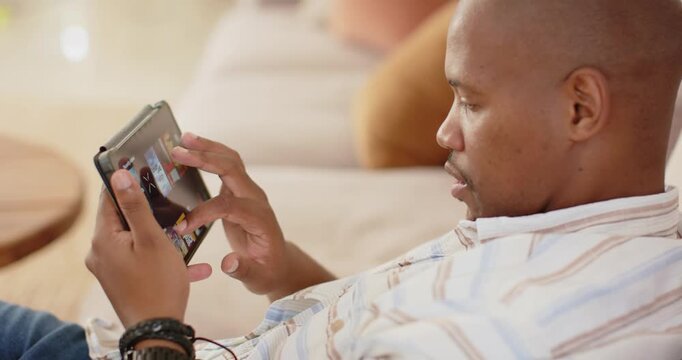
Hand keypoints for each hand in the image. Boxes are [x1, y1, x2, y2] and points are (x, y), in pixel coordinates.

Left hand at [86, 170, 209, 327]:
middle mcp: (100, 253)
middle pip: (122, 219)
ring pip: (135, 240)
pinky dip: (162, 258)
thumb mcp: (151, 238)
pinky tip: (194, 264)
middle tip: (170, 200)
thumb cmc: (157, 283)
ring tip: (184, 231)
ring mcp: (111, 269)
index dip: (125, 181)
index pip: (109, 198)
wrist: (158, 329)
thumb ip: (135, 206)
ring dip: (159, 235)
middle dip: (148, 210)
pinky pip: (142, 262)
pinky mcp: (122, 282)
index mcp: (103, 238)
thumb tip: (119, 175)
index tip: (142, 168)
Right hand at [170, 133, 291, 297]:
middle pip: (232, 169)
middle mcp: (256, 199)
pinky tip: (192, 148)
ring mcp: (249, 192)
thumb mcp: (257, 277)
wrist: (278, 264)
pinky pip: (226, 166)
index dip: (204, 212)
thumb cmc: (266, 271)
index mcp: (259, 218)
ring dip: (208, 148)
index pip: (229, 205)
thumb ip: (243, 270)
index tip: (182, 227)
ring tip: (183, 138)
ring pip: (230, 161)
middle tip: (177, 151)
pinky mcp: (240, 191)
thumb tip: (228, 263)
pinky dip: (210, 154)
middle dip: (205, 159)